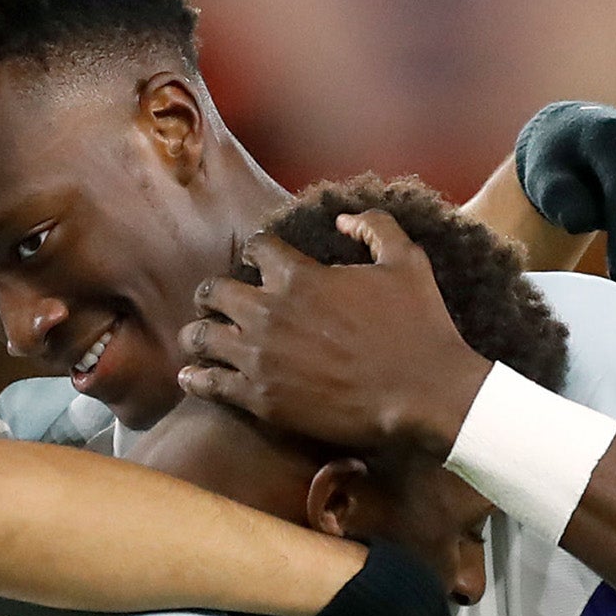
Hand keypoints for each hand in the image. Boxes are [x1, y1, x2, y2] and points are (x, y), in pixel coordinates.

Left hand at [178, 212, 491, 456]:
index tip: (257, 262)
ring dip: (198, 334)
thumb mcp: (407, 261)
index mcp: (299, 275)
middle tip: (216, 302)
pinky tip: (191, 377)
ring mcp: (259, 357)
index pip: (255, 249)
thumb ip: (375, 227)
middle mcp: (268, 312)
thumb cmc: (419, 327)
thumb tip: (343, 217)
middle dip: (213, 293)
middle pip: (214, 291)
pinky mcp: (259, 398)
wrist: (423, 394)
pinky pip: (209, 384)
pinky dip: (196, 378)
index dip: (256, 252)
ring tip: (200, 339)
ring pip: (201, 337)